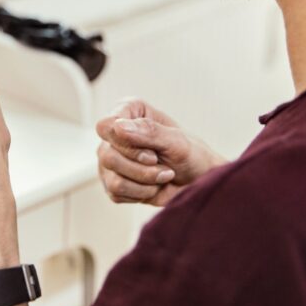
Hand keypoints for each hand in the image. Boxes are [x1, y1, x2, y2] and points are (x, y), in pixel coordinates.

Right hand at [96, 99, 226, 206]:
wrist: (198, 182)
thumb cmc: (190, 155)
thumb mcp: (176, 141)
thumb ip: (149, 131)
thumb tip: (118, 127)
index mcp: (128, 112)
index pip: (106, 126)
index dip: (124, 143)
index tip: (152, 152)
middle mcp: (114, 135)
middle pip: (107, 155)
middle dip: (140, 167)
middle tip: (161, 164)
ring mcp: (111, 160)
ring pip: (112, 177)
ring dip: (144, 181)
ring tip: (162, 176)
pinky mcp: (112, 182)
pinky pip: (116, 192)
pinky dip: (140, 193)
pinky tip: (153, 186)